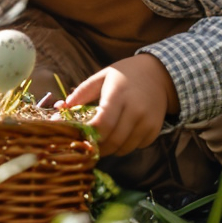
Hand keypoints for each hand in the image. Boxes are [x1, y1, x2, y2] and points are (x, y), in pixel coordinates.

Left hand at [55, 54, 177, 157]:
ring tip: (103, 139)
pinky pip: (136, 146)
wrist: (160, 74)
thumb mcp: (102, 76)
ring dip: (110, 149)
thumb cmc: (125, 75)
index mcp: (118, 94)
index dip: (89, 135)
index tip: (78, 137)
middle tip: (87, 145)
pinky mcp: (155, 129)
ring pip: (124, 148)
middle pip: (112, 140)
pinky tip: (122, 133)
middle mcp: (135, 109)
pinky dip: (126, 145)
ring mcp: (147, 121)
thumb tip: (61, 108)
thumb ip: (82, 92)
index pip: (102, 123)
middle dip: (97, 147)